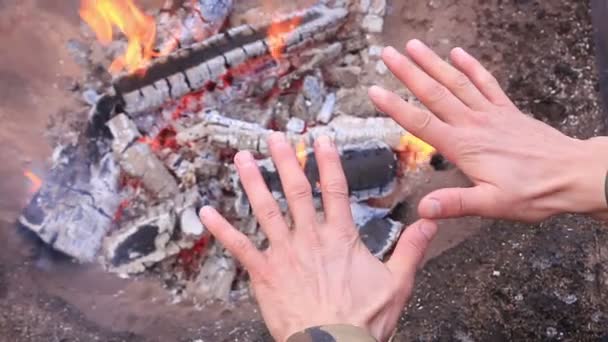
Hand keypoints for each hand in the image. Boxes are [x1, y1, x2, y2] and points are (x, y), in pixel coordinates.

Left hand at [199, 133, 436, 341]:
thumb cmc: (364, 320)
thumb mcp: (398, 283)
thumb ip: (412, 248)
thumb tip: (431, 221)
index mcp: (340, 237)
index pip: (335, 189)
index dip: (327, 161)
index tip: (320, 139)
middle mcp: (310, 238)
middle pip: (296, 190)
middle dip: (285, 160)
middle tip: (275, 136)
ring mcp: (284, 254)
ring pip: (266, 210)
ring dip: (253, 182)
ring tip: (243, 158)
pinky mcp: (264, 274)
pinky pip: (239, 247)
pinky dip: (221, 228)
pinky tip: (205, 212)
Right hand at [368, 40, 607, 221]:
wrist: (572, 175)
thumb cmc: (533, 193)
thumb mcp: (492, 205)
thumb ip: (456, 203)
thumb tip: (424, 208)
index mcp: (464, 147)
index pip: (421, 123)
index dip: (395, 107)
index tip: (374, 91)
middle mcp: (473, 124)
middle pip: (434, 94)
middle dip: (408, 73)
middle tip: (387, 54)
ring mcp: (491, 114)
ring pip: (456, 82)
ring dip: (433, 63)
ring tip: (413, 45)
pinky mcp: (506, 111)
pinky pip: (487, 82)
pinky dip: (471, 67)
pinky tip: (458, 53)